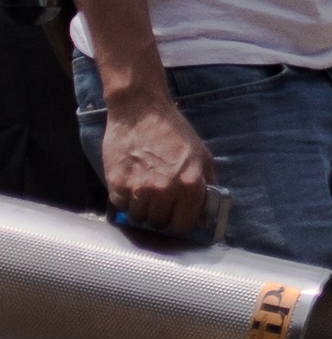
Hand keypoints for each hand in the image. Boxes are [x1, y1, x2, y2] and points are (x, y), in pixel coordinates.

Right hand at [101, 92, 211, 246]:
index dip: (179, 222)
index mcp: (190, 185)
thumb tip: (206, 218)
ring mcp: (139, 189)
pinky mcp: (117, 184)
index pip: (183, 225)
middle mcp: (165, 191)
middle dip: (160, 215)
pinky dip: (125, 200)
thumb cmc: (174, 132)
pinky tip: (131, 184)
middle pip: (158, 224)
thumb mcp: (202, 156)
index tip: (176, 216)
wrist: (141, 112)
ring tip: (145, 190)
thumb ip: (208, 187)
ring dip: (142, 208)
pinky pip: (121, 207)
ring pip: (139, 218)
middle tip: (160, 199)